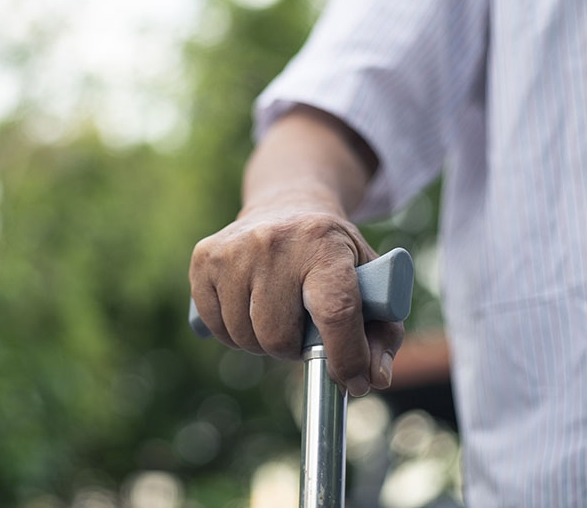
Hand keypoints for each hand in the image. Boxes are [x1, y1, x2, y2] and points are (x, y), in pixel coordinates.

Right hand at [188, 200, 403, 395]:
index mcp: (324, 243)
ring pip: (244, 337)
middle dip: (294, 349)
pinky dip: (233, 331)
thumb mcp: (370, 280)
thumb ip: (382, 333)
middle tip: (303, 332)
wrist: (286, 205)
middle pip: (279, 337)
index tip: (350, 380)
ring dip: (262, 342)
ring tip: (277, 315)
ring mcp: (233, 248)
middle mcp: (273, 240)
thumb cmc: (333, 255)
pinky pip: (215, 326)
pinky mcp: (204, 257)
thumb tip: (371, 379)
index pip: (335, 312)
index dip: (344, 356)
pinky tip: (249, 307)